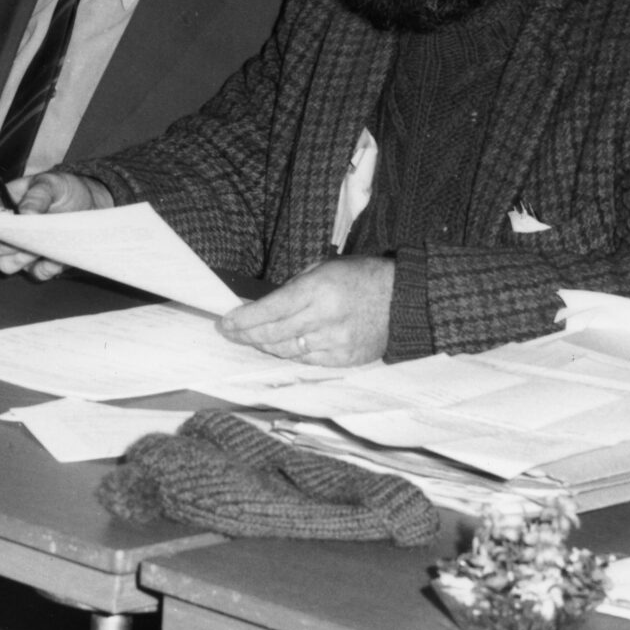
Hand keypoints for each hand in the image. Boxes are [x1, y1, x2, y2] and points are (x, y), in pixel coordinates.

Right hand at [0, 171, 112, 279]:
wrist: (90, 204)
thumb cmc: (64, 189)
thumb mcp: (52, 183)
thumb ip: (37, 196)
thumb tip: (24, 214)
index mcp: (2, 204)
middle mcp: (7, 231)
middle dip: (0, 245)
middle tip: (18, 238)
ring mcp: (22, 250)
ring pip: (6, 265)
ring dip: (19, 259)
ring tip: (37, 248)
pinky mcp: (41, 264)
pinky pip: (36, 274)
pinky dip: (45, 267)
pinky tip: (56, 257)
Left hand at [216, 256, 393, 365]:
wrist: (404, 300)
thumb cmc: (361, 278)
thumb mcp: (323, 269)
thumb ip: (293, 288)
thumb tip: (262, 306)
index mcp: (317, 290)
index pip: (269, 310)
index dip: (242, 319)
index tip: (224, 322)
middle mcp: (325, 318)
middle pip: (272, 334)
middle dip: (245, 335)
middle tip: (229, 333)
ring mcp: (336, 342)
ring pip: (287, 350)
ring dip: (264, 346)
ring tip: (251, 339)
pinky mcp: (345, 359)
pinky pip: (307, 360)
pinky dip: (290, 354)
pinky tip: (280, 347)